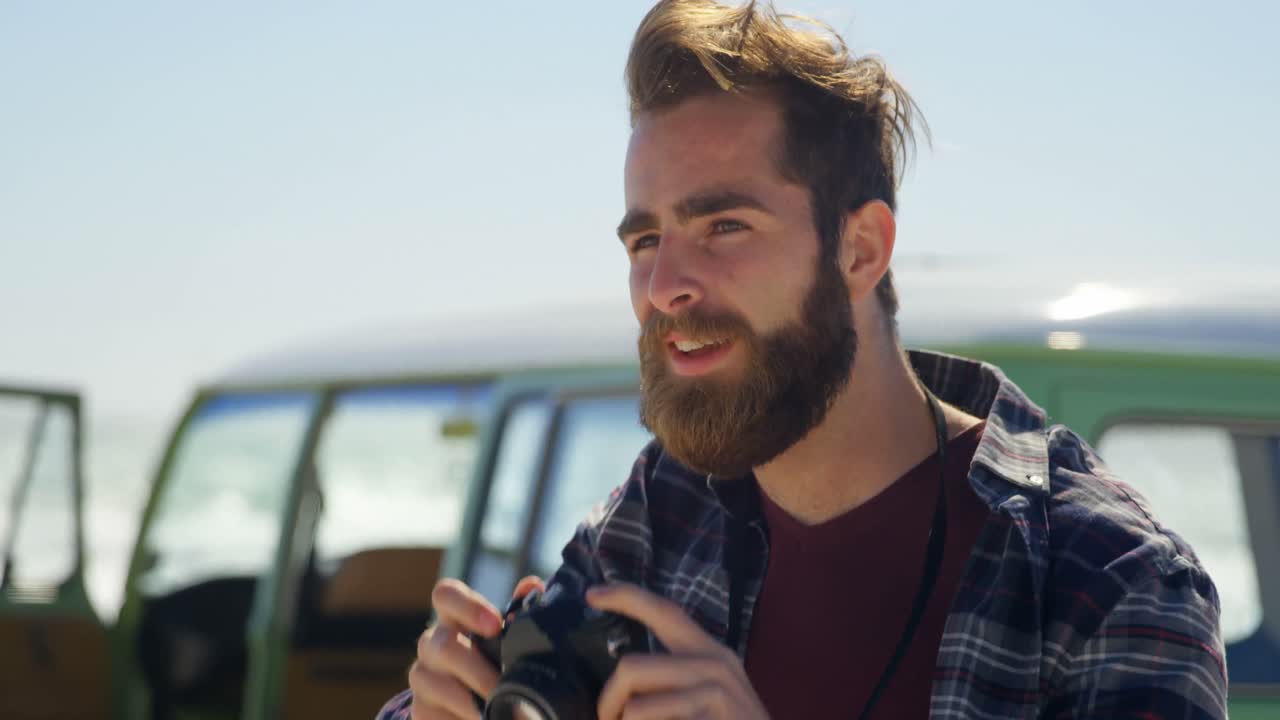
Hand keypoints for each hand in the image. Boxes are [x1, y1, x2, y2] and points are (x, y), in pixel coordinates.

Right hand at [408, 576, 543, 719]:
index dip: (467, 606)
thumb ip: (519, 611)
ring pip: (434, 682)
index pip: (445, 595)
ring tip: (495, 711)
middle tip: (503, 685)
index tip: (495, 625)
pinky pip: (430, 714)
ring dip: (469, 701)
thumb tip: (533, 585)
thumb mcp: (508, 641)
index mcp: (455, 618)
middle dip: (478, 669)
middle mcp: (433, 644)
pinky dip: (458, 719)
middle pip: (444, 644)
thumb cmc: (495, 663)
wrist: (472, 707)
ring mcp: (422, 677)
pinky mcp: (420, 709)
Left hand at [587, 584, 768, 719]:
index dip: (626, 597)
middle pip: (632, 667)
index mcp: (708, 652)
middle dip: (608, 701)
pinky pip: (653, 716)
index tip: (592, 593)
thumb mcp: (706, 696)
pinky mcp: (717, 709)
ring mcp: (717, 688)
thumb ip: (671, 682)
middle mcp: (715, 661)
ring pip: (636, 706)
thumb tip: (622, 682)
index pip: (664, 611)